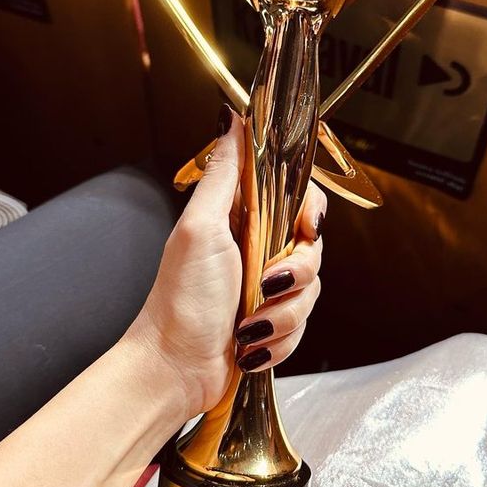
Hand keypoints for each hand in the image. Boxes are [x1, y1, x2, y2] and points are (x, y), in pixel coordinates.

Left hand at [128, 106, 325, 416]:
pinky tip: (250, 346)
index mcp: (241, 220)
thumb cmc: (179, 301)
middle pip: (312, 248)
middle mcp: (258, 252)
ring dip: (282, 315)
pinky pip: (302, 328)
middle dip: (295, 275)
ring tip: (248, 326)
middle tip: (264, 284)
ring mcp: (266, 291)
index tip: (301, 229)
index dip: (308, 213)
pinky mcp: (273, 326)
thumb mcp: (200, 227)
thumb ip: (225, 173)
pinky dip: (278, 341)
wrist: (174, 370)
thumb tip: (231, 116)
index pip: (298, 198)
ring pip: (312, 293)